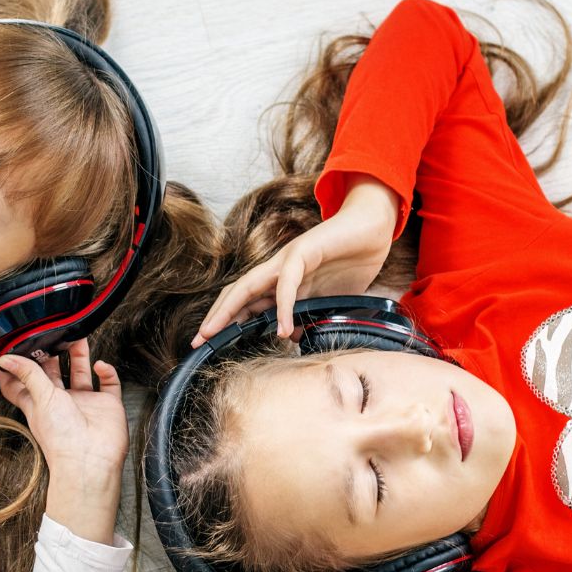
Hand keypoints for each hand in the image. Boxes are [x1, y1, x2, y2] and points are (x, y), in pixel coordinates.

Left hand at [0, 339, 126, 542]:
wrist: (91, 460)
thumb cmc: (62, 438)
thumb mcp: (40, 399)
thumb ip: (27, 374)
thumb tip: (6, 358)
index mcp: (40, 403)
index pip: (22, 381)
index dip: (15, 365)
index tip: (9, 346)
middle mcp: (61, 402)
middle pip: (53, 372)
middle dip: (52, 353)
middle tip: (51, 331)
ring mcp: (85, 402)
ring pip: (80, 372)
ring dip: (79, 355)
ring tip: (77, 336)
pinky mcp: (106, 405)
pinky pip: (108, 382)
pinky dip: (106, 371)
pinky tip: (100, 365)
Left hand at [191, 176, 401, 345]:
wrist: (372, 228)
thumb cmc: (351, 260)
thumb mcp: (326, 299)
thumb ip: (308, 315)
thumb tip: (289, 336)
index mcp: (280, 281)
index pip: (244, 302)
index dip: (225, 321)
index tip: (209, 343)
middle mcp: (277, 269)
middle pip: (236, 293)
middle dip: (215, 316)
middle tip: (198, 340)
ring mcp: (287, 259)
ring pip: (249, 285)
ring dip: (230, 309)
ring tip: (218, 332)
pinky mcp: (304, 252)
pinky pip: (286, 283)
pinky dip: (282, 306)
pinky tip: (281, 327)